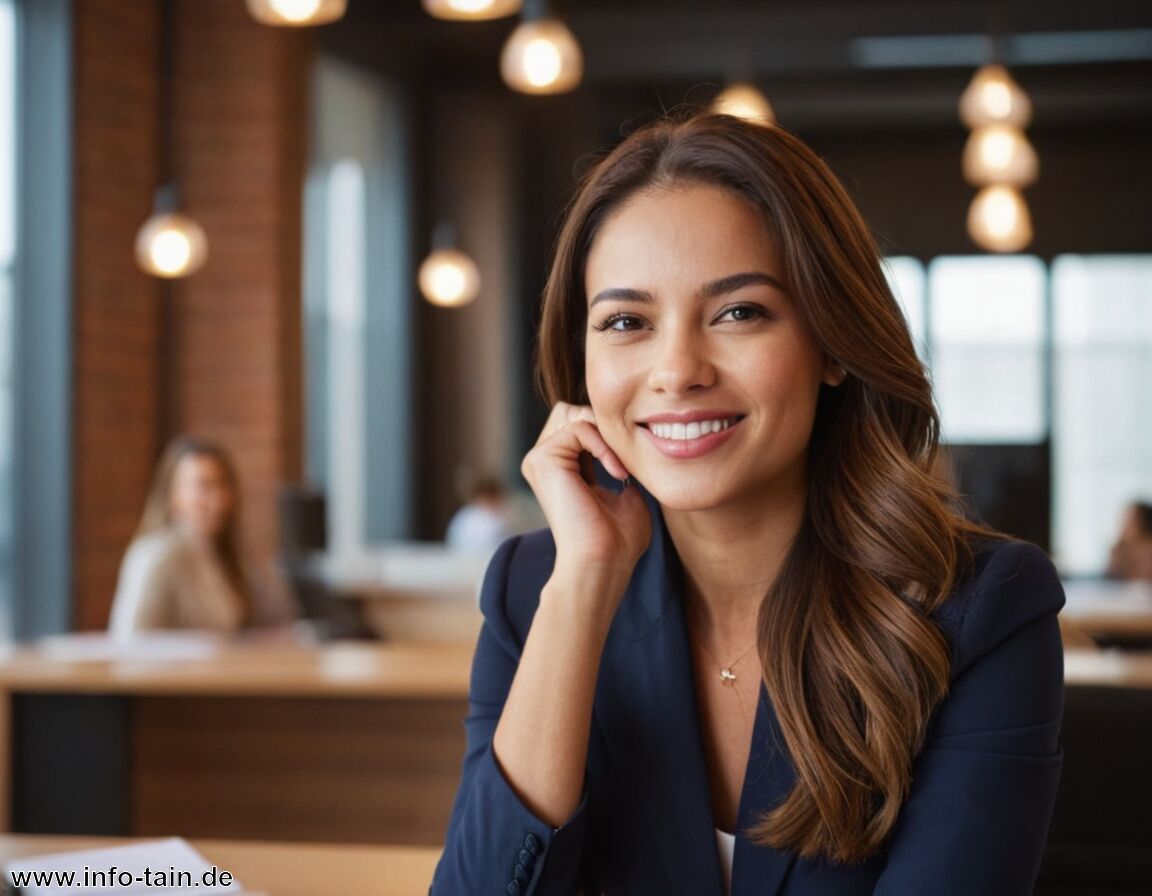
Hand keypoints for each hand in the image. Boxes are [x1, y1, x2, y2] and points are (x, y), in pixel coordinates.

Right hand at [521, 402, 651, 586]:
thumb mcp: (625, 497)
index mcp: (560, 469)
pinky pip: (579, 426)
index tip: (629, 466)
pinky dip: (603, 445)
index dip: (609, 434)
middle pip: (571, 411)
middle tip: (623, 460)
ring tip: (619, 468)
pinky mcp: (541, 459)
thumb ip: (622, 469)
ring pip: (574, 414)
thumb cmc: (617, 541)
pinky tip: (615, 471)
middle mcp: (543, 462)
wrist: (603, 562)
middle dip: (603, 427)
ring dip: (605, 436)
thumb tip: (631, 453)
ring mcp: (538, 459)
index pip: (580, 425)